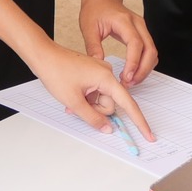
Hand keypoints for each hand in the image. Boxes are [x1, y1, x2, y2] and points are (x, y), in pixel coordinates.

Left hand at [29, 40, 153, 141]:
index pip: (128, 103)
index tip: (149, 135)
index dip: (139, 121)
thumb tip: (107, 128)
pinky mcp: (93, 74)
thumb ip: (92, 118)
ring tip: (71, 99)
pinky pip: (95, 93)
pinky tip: (73, 96)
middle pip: (111, 103)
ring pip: (101, 100)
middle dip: (96, 110)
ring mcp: (99, 73)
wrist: (43, 55)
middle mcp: (106, 73)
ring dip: (88, 105)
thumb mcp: (73, 101)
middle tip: (77, 105)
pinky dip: (86, 99)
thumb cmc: (56, 72)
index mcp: (106, 77)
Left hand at [78, 0, 155, 84]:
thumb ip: (93, 46)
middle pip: (150, 50)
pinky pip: (149, 51)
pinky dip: (145, 64)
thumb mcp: (88, 27)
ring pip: (153, 52)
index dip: (133, 62)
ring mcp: (142, 28)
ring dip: (145, 69)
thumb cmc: (95, 9)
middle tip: (128, 83)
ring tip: (130, 82)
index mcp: (124, 20)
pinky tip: (133, 73)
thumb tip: (99, 64)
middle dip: (142, 70)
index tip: (126, 77)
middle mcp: (137, 24)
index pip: (135, 43)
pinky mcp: (142, 34)